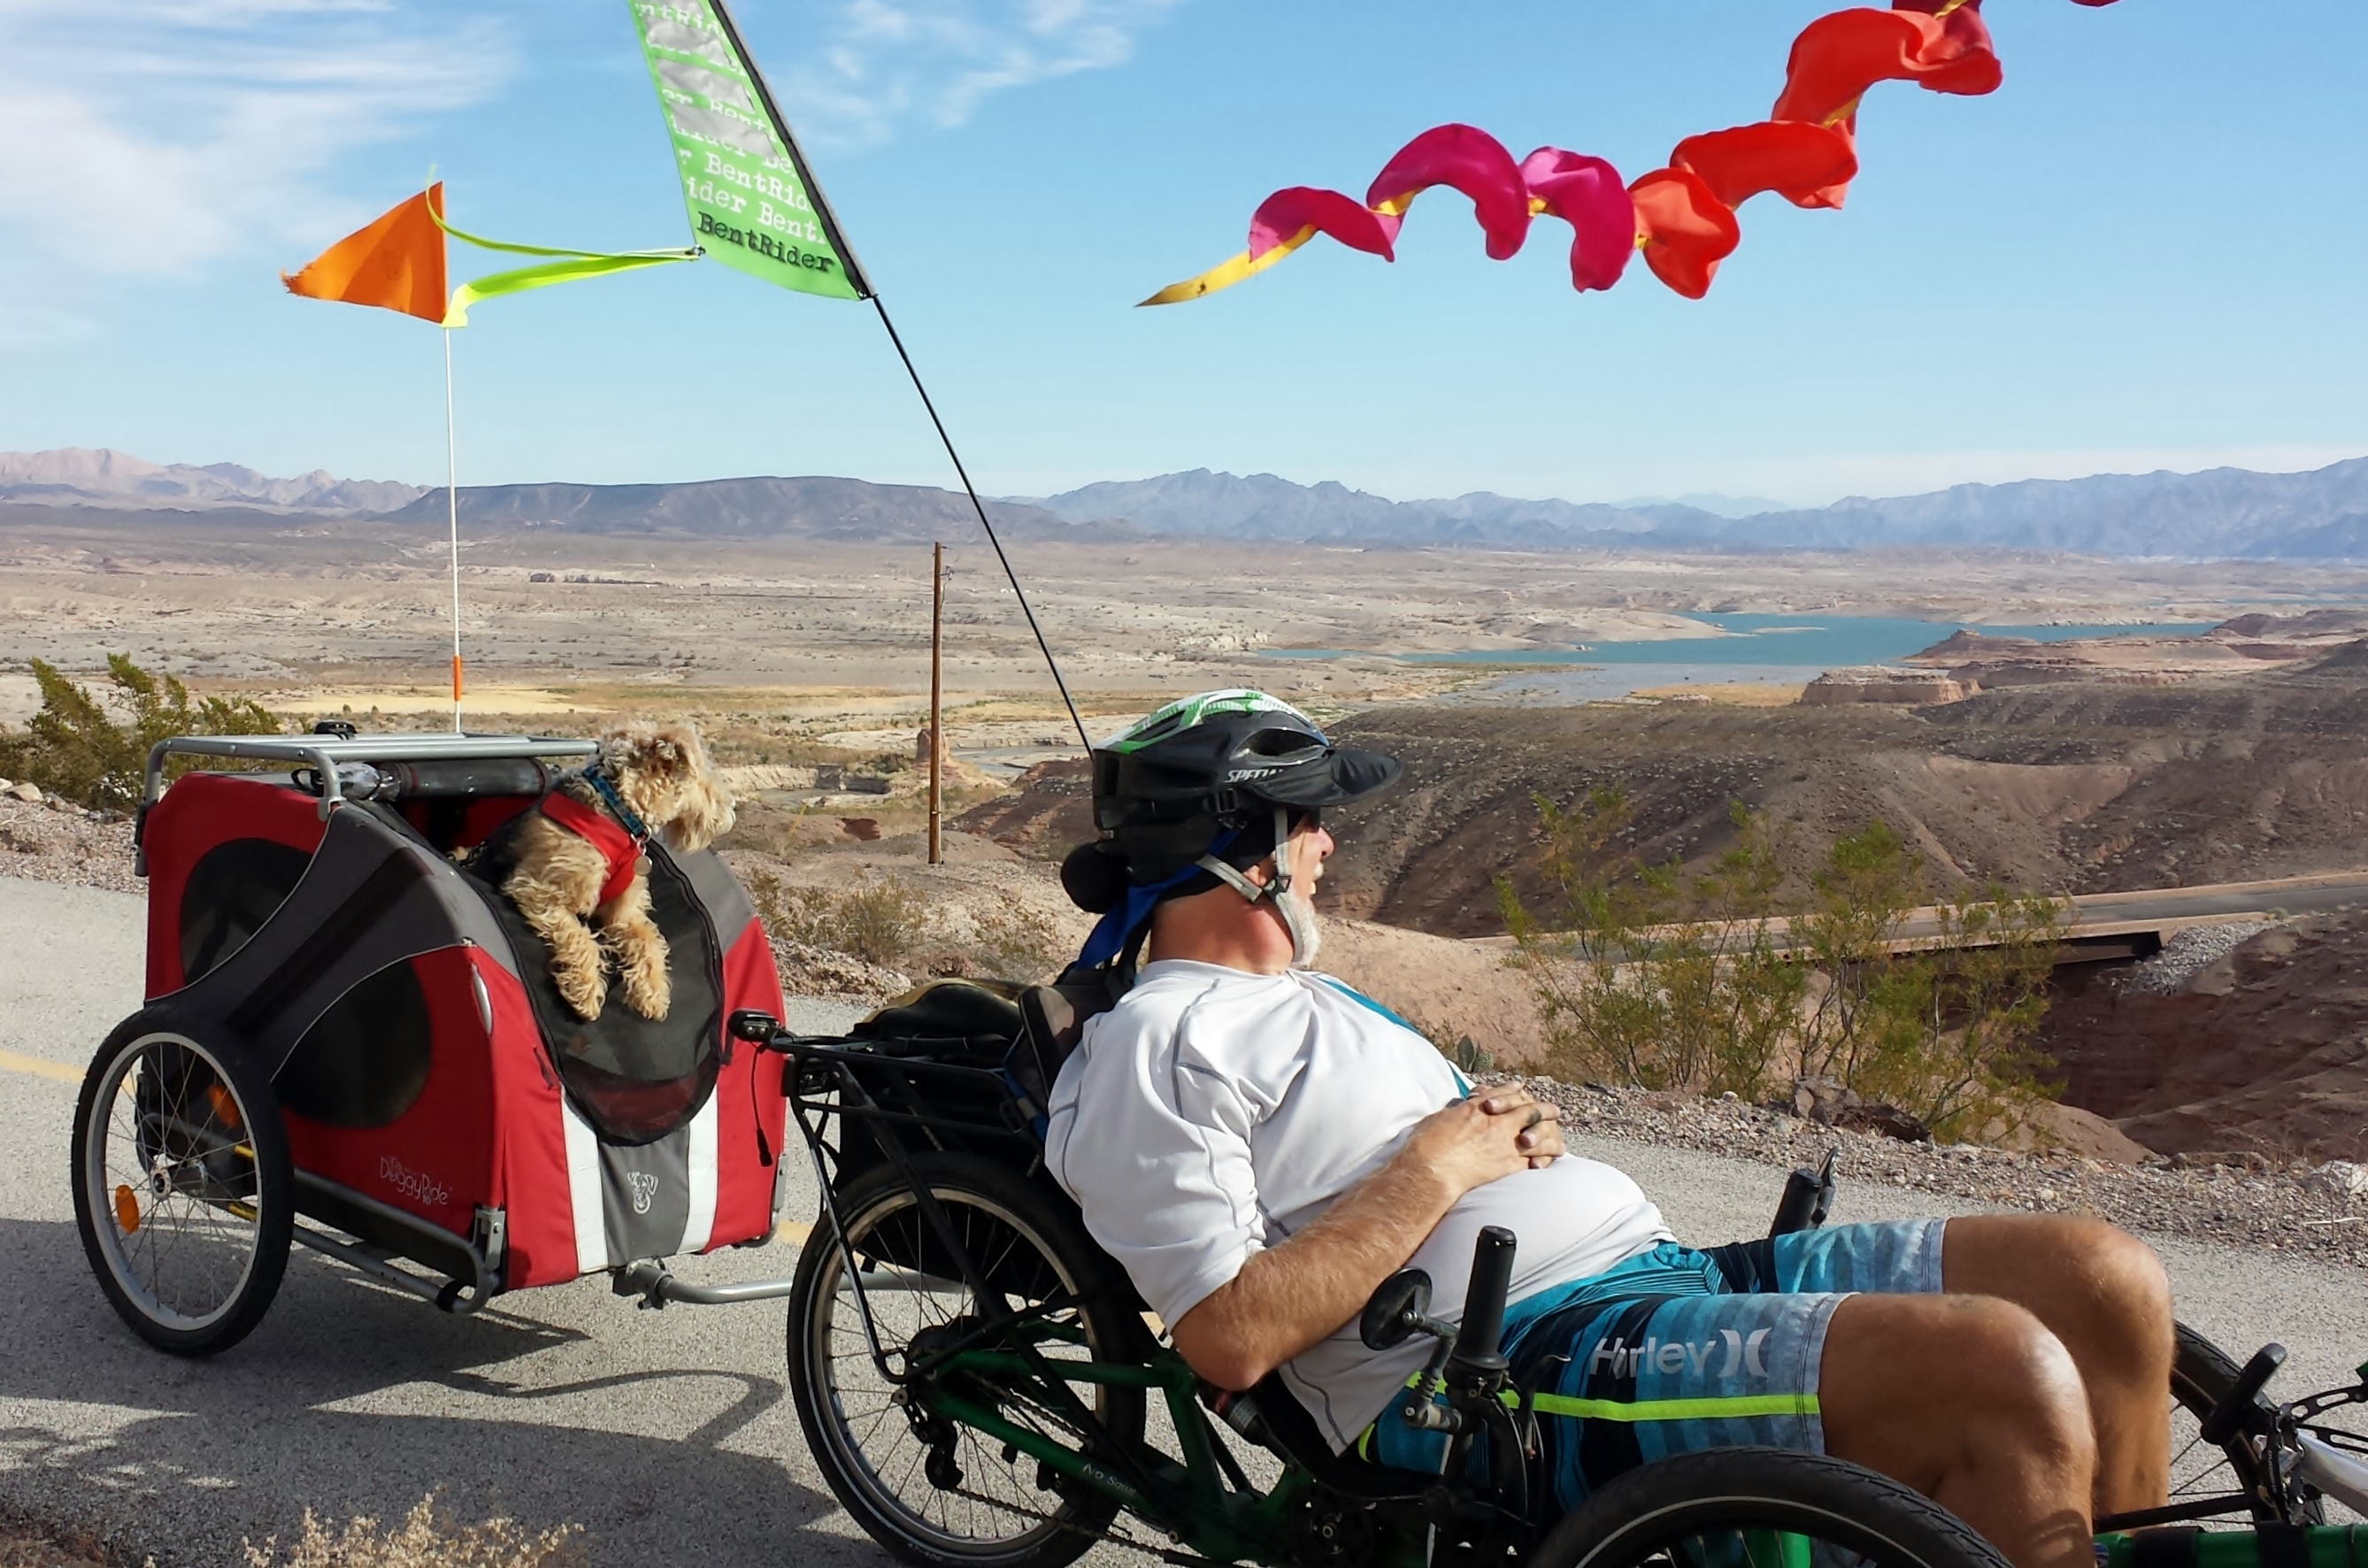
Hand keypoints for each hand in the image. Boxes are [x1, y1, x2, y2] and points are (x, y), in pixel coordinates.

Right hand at [1397, 1087, 1563, 1201]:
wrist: (1433, 1168)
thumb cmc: (1428, 1144)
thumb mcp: (1440, 1118)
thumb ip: (1455, 1113)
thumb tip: (1457, 1112)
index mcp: (1478, 1107)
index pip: (1502, 1093)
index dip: (1512, 1090)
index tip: (1520, 1088)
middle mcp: (1497, 1121)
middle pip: (1528, 1109)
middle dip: (1542, 1109)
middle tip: (1554, 1111)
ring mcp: (1505, 1142)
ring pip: (1537, 1134)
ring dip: (1550, 1136)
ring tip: (1559, 1142)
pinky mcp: (1508, 1164)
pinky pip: (1532, 1159)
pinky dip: (1542, 1159)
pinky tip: (1547, 1162)